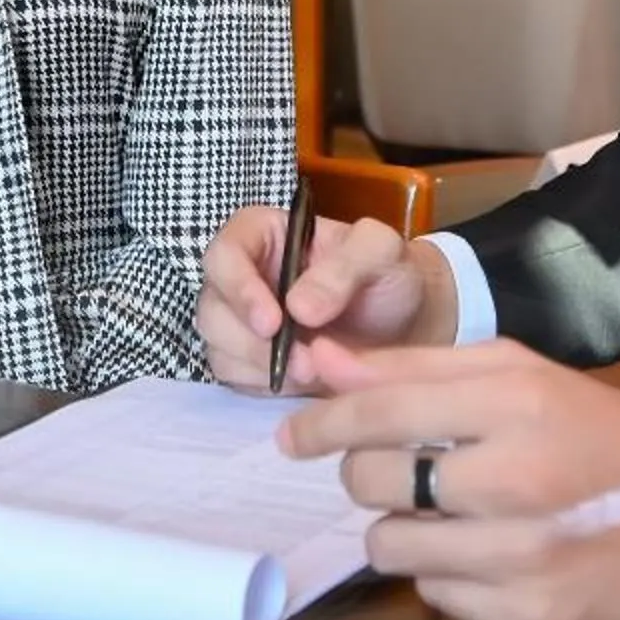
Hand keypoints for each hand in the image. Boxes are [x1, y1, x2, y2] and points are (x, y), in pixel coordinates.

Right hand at [196, 208, 453, 391]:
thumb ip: (344, 268)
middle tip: (304, 363)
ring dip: (259, 367)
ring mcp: (240, 320)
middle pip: (212, 307)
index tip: (273, 323)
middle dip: (252, 342)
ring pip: (217, 346)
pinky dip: (261, 385)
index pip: (224, 254)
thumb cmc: (390, 276)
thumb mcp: (382, 253)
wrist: (407, 326)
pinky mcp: (247, 359)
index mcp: (264, 234)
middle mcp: (243, 274)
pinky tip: (300, 383)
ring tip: (312, 374)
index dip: (238, 289)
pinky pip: (233, 376)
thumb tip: (297, 306)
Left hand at [279, 337, 619, 619]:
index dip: (321, 420)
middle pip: (371, 480)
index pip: (380, 411)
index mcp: (514, 404)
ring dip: (401, 525)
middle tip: (406, 468)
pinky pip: (433, 595)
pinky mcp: (525, 615)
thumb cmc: (592, 429)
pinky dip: (444, 570)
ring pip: (388, 545)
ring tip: (448, 512)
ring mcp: (521, 557)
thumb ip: (414, 366)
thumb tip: (321, 362)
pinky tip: (487, 549)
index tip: (291, 433)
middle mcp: (514, 481)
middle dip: (369, 471)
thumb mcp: (514, 372)